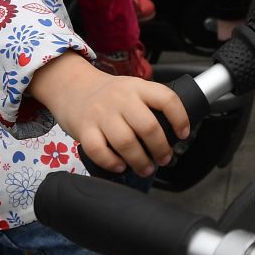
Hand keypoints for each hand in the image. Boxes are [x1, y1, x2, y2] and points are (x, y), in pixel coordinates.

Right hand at [27, 53, 186, 175]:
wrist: (71, 86)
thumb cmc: (107, 94)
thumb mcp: (131, 89)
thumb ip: (149, 105)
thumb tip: (172, 133)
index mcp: (137, 87)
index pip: (166, 99)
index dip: (180, 118)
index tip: (183, 134)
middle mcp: (120, 98)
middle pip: (148, 127)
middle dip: (161, 149)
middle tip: (164, 159)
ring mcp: (101, 114)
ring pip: (125, 142)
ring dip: (140, 161)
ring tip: (145, 168)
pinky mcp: (83, 129)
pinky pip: (99, 150)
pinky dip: (112, 163)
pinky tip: (120, 166)